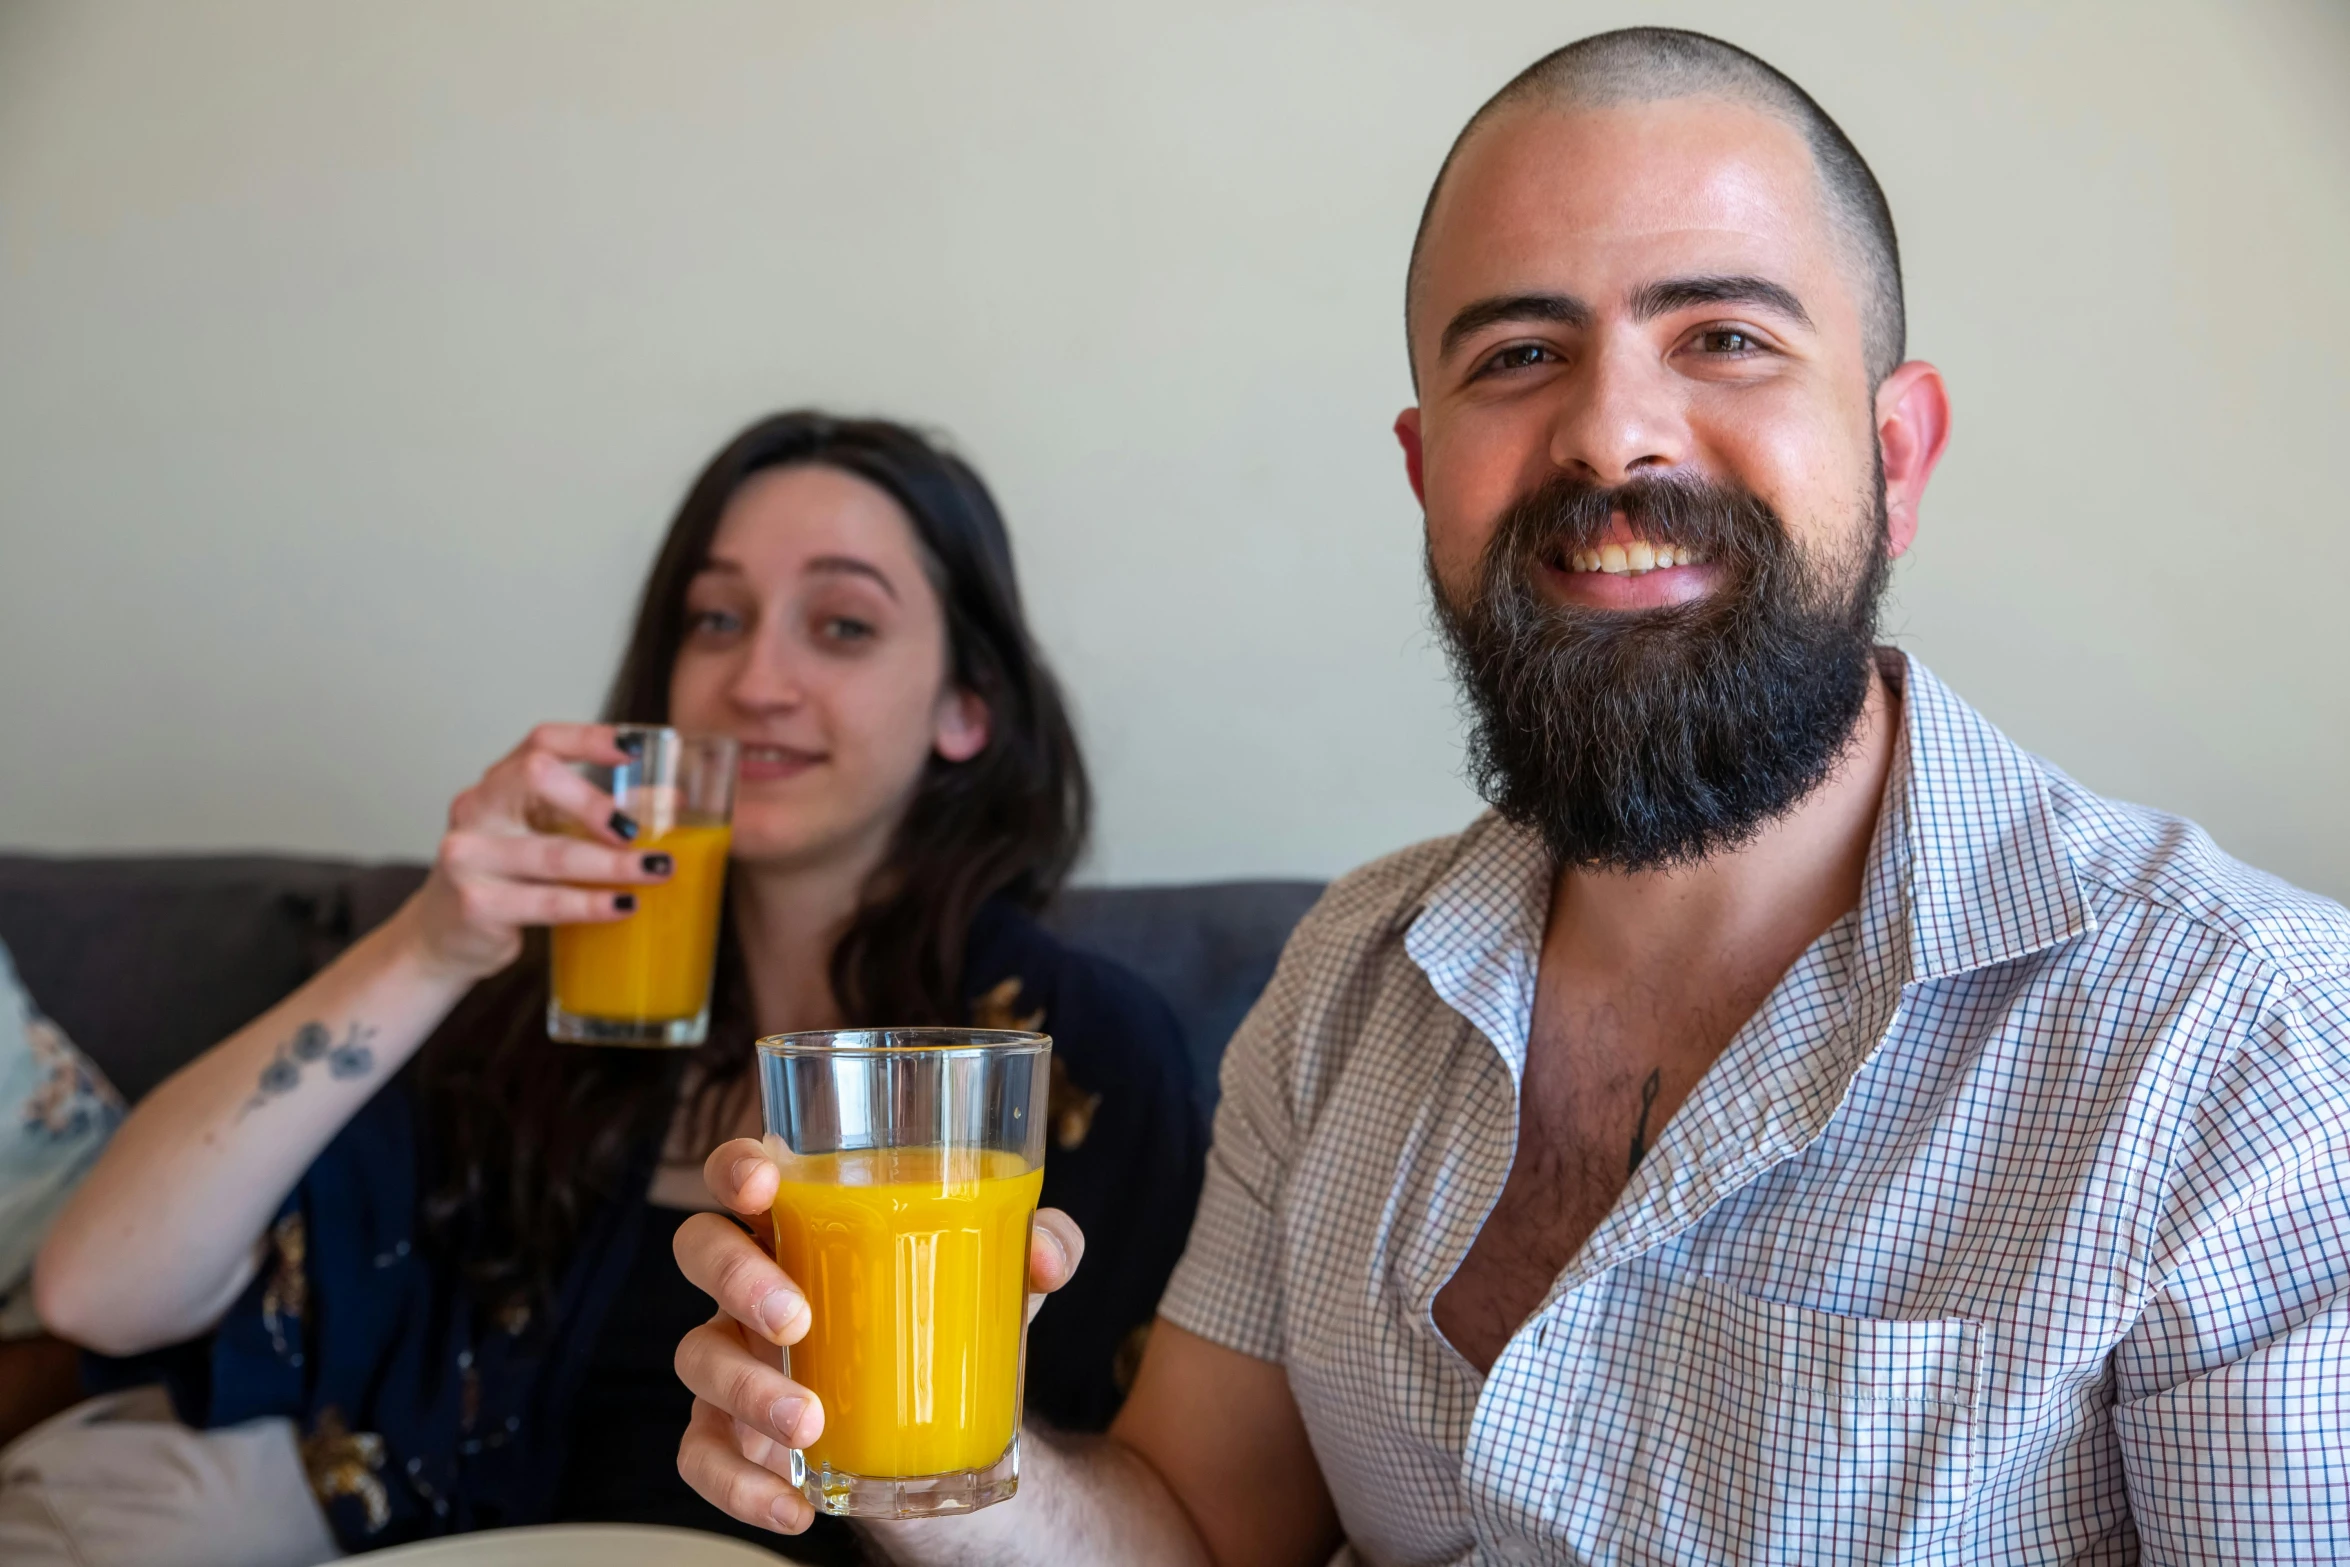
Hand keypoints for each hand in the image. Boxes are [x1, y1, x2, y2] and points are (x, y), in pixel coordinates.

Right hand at [401, 722, 676, 980]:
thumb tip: (671, 800)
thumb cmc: (503, 878)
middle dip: (595, 802)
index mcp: (496, 784)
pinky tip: (625, 904)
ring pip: (553, 852)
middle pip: (536, 778)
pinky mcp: (478, 905)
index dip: (588, 739)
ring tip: (658, 869)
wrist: (439, 938)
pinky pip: (548, 901)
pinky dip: (593, 903)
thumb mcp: (540, 836)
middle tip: (638, 828)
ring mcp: (470, 857)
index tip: (635, 748)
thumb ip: (593, 816)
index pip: (540, 742)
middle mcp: (477, 811)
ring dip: (615, 863)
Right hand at [672, 1137, 1086, 1533]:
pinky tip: (790, 1504)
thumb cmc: (950, 1312)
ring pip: (696, 1358)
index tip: (764, 1186)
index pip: (744, 1172)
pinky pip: (701, 1454)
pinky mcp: (729, 1431)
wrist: (942, 1418)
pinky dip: (738, 1485)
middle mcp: (753, 1280)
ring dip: (745, 1392)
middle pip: (699, 1249)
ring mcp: (733, 1355)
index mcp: (805, 1221)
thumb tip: (1047, 1256)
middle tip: (796, 1320)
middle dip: (736, 1280)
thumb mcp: (1002, 1277)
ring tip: (811, 1426)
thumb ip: (1041, 1246)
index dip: (736, 1168)